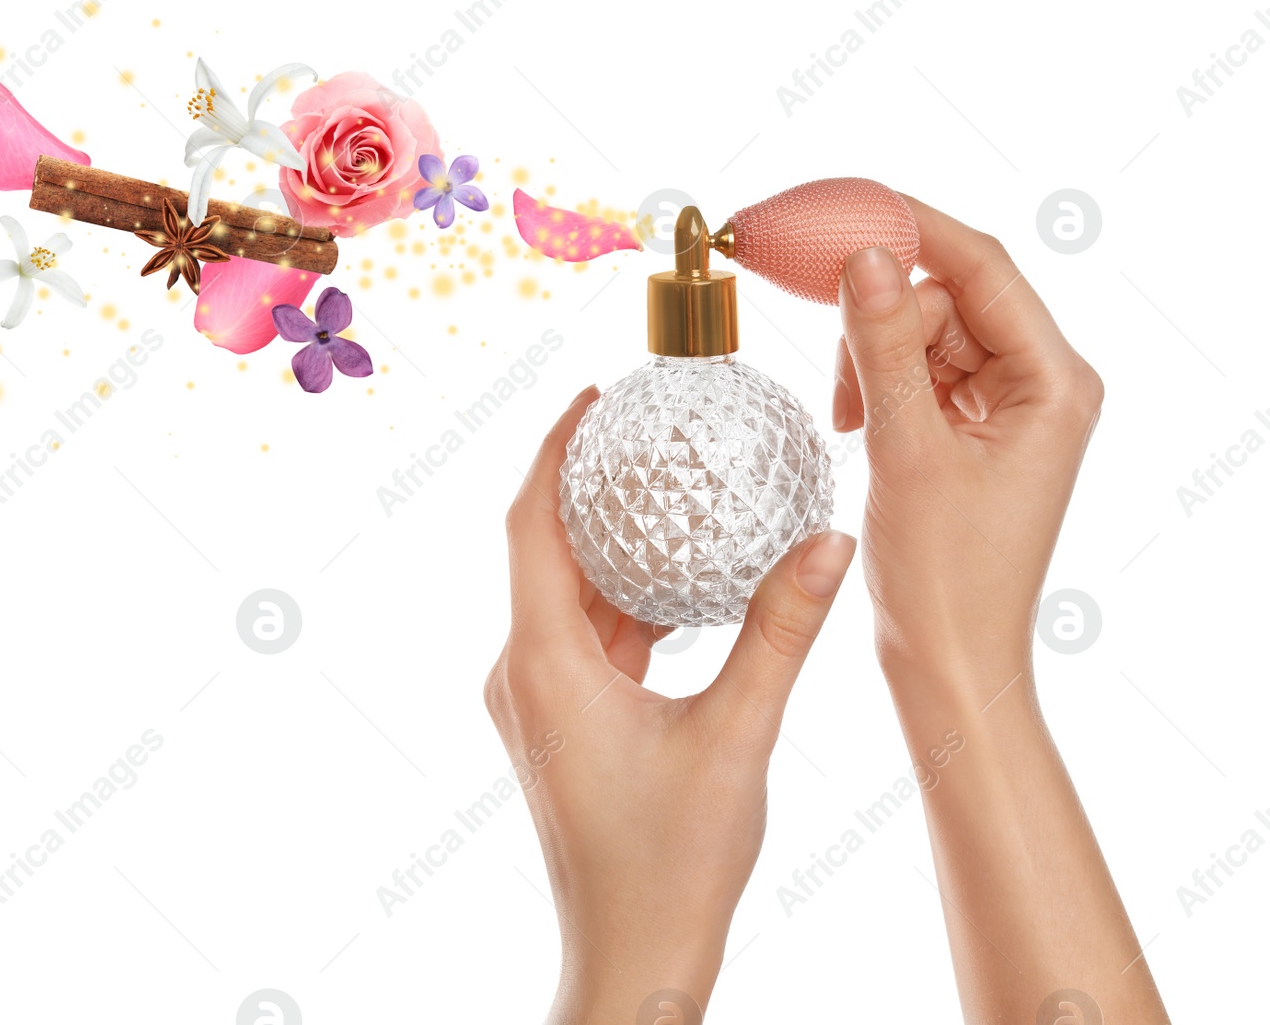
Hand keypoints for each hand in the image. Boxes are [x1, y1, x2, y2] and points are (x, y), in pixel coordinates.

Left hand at [486, 386, 856, 1023]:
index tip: (590, 394)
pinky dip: (627, 601)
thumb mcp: (739, 737)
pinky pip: (586, 637)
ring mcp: (539, 702)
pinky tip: (684, 584)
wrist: (631, 958)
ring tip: (665, 487)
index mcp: (543, 663)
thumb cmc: (673, 864)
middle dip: (585, 483)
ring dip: (610, 544)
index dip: (551, 450)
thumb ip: (780, 633)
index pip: (531, 525)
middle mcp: (524, 674)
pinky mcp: (560, 725)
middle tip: (640, 425)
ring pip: (567, 596)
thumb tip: (828, 541)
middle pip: (543, 549)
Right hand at [833, 201, 1104, 695]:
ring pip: (924, 331)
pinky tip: (859, 427)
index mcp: (1053, 381)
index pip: (981, 267)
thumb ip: (881, 346)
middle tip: (839, 379)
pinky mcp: (975, 426)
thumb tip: (861, 257)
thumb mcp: (904, 449)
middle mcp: (1042, 382)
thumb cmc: (944, 574)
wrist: (948, 659)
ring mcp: (1009, 404)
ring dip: (875, 360)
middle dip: (881, 323)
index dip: (909, 229)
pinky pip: (919, 370)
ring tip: (854, 424)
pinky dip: (880, 385)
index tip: (839, 210)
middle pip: (947, 298)